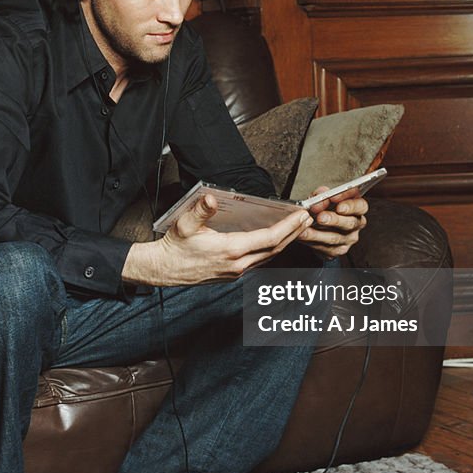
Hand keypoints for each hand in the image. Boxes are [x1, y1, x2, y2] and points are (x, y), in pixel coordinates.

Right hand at [122, 192, 312, 286]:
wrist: (164, 269)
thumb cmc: (175, 246)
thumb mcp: (184, 224)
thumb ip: (200, 210)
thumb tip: (212, 198)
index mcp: (230, 250)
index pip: (269, 239)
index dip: (288, 228)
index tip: (301, 216)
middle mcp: (238, 264)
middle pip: (275, 249)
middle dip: (294, 233)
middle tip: (308, 218)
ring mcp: (237, 271)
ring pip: (269, 257)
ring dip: (286, 242)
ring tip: (298, 227)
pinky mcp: (234, 273)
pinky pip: (260, 260)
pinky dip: (273, 249)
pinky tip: (277, 240)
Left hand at [296, 186, 367, 258]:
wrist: (317, 228)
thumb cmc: (323, 209)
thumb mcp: (321, 198)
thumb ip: (322, 194)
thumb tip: (321, 195)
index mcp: (357, 208)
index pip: (360, 205)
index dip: (348, 202)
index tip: (334, 197)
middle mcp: (356, 224)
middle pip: (350, 223)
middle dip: (334, 219)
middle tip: (320, 217)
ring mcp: (348, 239)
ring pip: (335, 238)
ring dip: (318, 233)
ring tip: (305, 227)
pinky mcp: (338, 250)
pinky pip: (326, 248)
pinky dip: (312, 241)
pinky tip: (303, 235)